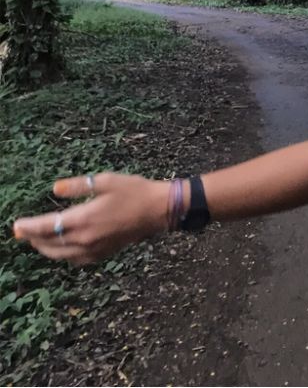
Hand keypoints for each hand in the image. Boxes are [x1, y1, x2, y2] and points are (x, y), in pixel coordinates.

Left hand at [13, 173, 169, 265]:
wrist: (157, 211)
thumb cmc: (133, 191)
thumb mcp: (105, 181)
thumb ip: (78, 187)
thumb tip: (54, 189)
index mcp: (84, 219)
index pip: (47, 227)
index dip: (29, 227)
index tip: (16, 225)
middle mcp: (85, 239)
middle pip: (49, 244)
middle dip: (33, 238)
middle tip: (22, 231)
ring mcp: (94, 250)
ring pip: (60, 255)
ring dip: (45, 248)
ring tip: (36, 240)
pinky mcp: (102, 254)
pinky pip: (74, 260)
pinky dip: (62, 255)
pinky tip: (62, 248)